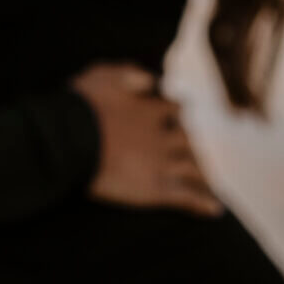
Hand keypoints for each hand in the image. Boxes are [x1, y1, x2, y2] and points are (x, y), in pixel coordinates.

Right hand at [72, 63, 222, 216]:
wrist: (69, 138)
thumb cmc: (82, 103)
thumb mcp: (104, 74)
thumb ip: (130, 73)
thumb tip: (151, 78)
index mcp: (149, 108)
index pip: (176, 108)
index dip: (178, 111)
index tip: (178, 115)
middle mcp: (161, 135)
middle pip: (188, 139)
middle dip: (191, 144)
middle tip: (193, 152)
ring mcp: (160, 163)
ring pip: (193, 168)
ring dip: (202, 174)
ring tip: (207, 183)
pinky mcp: (155, 189)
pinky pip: (187, 197)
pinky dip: (203, 203)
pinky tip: (215, 210)